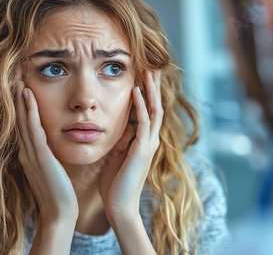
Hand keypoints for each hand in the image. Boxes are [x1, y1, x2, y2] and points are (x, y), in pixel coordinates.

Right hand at [16, 80, 78, 223]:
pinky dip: (29, 110)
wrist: (59, 213)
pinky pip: (33, 129)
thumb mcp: (50, 170)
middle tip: (14, 73)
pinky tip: (28, 95)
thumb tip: (49, 143)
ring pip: (23, 119)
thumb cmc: (59, 193)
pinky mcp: (40, 157)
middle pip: (18, 118)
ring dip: (19, 97)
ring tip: (17, 76)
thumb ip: (47, 155)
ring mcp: (30, 154)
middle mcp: (25, 151)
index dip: (19, 104)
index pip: (23, 124)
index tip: (20, 84)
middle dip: (15, 96)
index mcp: (29, 154)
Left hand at [98, 70, 162, 220]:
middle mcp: (150, 141)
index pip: (149, 112)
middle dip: (154, 88)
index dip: (149, 94)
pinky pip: (143, 123)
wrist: (118, 206)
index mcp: (143, 142)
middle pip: (156, 107)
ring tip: (148, 72)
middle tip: (152, 67)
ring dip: (151, 91)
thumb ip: (122, 140)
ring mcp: (148, 145)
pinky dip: (140, 106)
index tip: (144, 77)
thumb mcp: (117, 156)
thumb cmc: (115, 184)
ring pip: (154, 111)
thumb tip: (121, 125)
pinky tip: (135, 92)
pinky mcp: (141, 150)